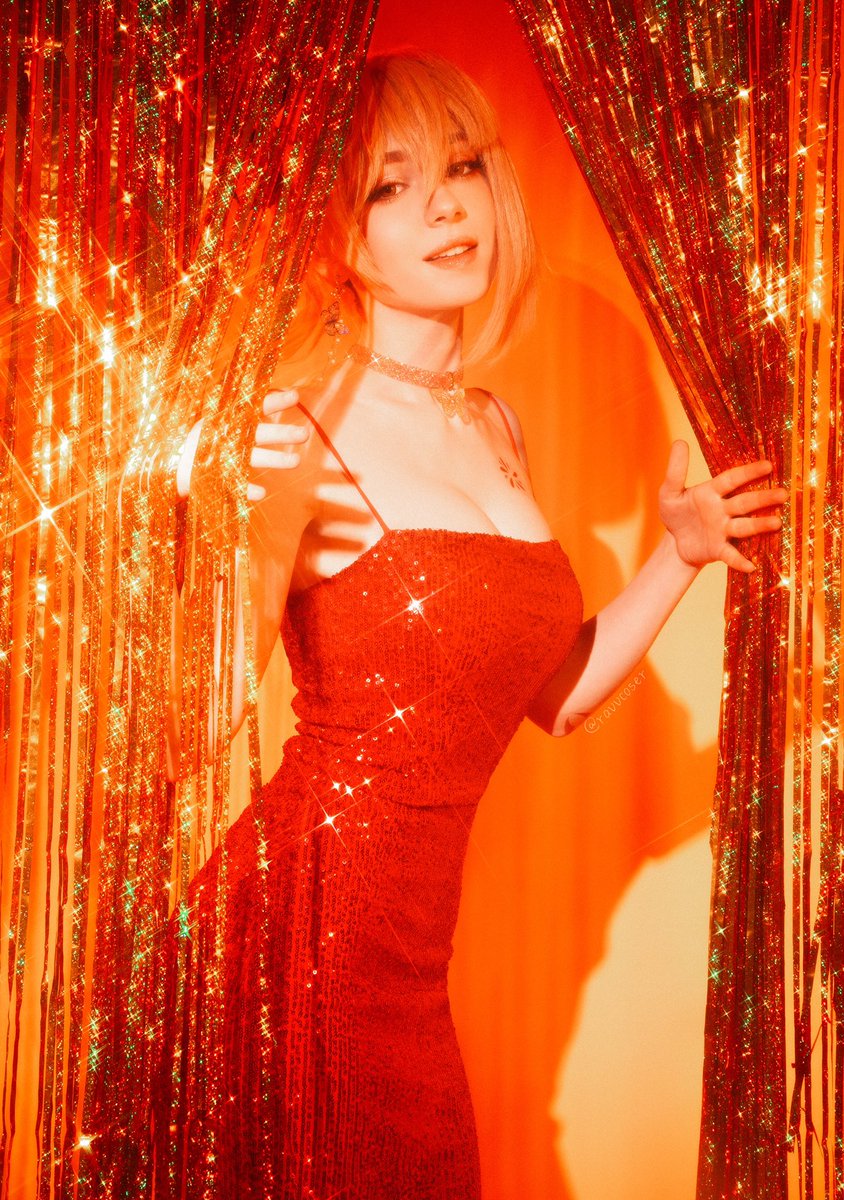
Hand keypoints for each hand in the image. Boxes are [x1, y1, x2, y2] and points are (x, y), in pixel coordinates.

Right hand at [175, 389, 307, 500]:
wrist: (165, 461)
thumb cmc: (203, 437)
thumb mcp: (222, 417)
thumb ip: (250, 408)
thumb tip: (287, 394)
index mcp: (227, 417)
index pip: (253, 406)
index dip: (273, 401)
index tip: (295, 397)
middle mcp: (225, 435)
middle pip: (257, 433)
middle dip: (280, 433)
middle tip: (305, 434)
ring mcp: (219, 456)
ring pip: (251, 458)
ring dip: (274, 460)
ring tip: (297, 461)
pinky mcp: (212, 478)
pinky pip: (231, 485)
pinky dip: (245, 489)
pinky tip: (262, 493)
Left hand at [658, 440, 787, 572]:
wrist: (674, 542)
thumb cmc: (676, 513)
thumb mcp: (669, 492)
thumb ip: (675, 471)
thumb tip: (680, 442)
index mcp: (712, 493)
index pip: (732, 480)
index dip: (748, 473)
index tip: (768, 465)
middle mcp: (722, 510)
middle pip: (745, 502)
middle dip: (763, 499)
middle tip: (783, 494)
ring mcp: (722, 530)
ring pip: (743, 526)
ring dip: (759, 525)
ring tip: (777, 522)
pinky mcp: (718, 549)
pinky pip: (731, 555)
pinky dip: (740, 561)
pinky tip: (751, 566)